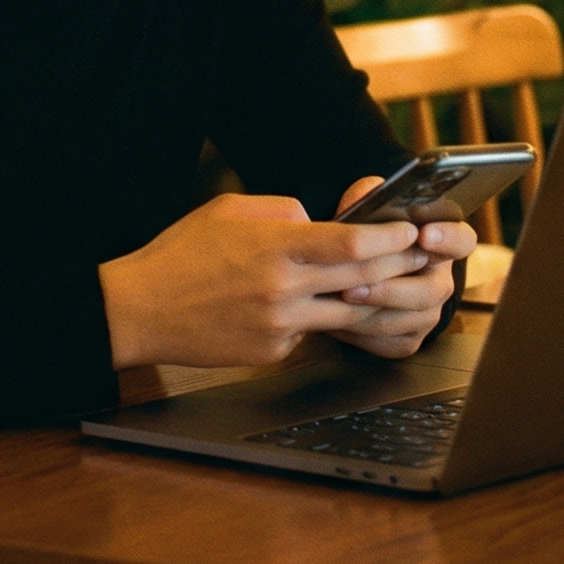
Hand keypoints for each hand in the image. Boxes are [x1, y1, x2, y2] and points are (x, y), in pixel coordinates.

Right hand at [98, 192, 443, 369]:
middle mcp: (283, 289)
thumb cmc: (182, 253)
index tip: (411, 230)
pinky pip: (313, 334)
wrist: (140, 310)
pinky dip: (323, 319)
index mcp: (275, 247)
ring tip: (398, 285)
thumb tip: (320, 222)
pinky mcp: (272, 352)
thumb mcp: (230, 211)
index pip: (351, 242)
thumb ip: (284, 212)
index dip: (390, 237)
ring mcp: (280, 326)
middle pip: (362, 279)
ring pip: (349, 315)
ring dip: (377, 300)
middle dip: (399, 266)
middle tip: (423, 256)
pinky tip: (322, 307)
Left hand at [326, 176, 473, 359]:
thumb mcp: (369, 209)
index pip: (461, 240)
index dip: (446, 238)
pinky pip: (394, 342)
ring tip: (342, 297)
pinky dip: (365, 334)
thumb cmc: (368, 236)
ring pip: (412, 318)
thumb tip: (366, 194)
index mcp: (441, 244)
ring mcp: (428, 312)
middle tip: (358, 282)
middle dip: (393, 287)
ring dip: (374, 310)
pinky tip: (340, 320)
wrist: (357, 274)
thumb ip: (369, 197)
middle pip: (432, 290)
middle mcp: (440, 280)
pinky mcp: (411, 338)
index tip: (424, 234)